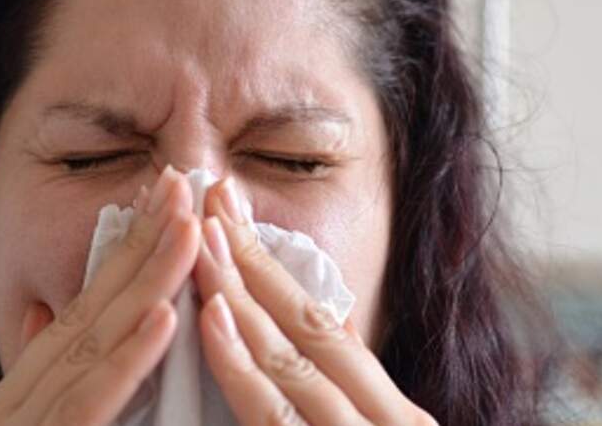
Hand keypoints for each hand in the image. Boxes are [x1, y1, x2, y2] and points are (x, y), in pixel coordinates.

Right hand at [0, 168, 199, 425]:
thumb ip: (33, 379)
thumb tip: (40, 317)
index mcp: (13, 396)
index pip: (79, 312)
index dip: (123, 255)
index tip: (162, 208)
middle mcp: (14, 402)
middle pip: (89, 311)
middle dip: (141, 246)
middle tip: (180, 187)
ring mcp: (23, 424)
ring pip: (94, 342)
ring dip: (146, 283)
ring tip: (186, 231)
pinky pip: (88, 401)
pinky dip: (128, 358)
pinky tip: (164, 317)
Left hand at [193, 177, 437, 425]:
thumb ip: (354, 389)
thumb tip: (330, 321)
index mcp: (396, 414)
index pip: (326, 324)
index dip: (273, 266)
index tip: (232, 215)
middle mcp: (384, 420)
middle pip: (307, 324)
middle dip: (252, 257)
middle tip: (211, 198)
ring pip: (286, 358)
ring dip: (239, 293)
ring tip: (204, 238)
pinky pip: (273, 412)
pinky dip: (239, 364)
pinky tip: (214, 316)